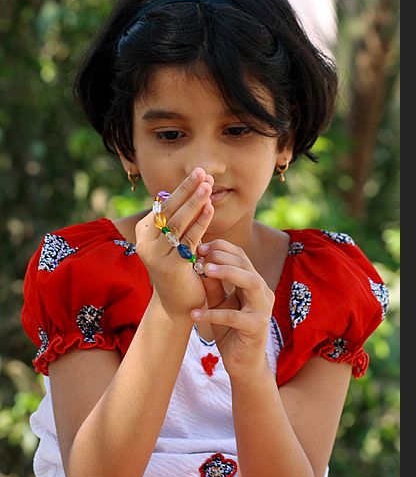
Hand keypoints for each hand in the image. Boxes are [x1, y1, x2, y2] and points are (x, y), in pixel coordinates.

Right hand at [135, 168, 214, 320]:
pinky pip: (188, 239)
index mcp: (144, 232)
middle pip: (168, 209)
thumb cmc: (180, 270)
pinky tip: (210, 209)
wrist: (178, 305)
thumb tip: (189, 190)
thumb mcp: (175, 242)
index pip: (164, 204)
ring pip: (178, 222)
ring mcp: (156, 254)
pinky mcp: (170, 266)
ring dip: (194, 202)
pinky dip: (200, 223)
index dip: (182, 188)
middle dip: (187, 189)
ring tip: (208, 185)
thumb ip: (178, 221)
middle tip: (202, 171)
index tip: (199, 173)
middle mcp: (145, 242)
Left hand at [191, 240, 274, 380]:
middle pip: (247, 264)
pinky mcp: (257, 327)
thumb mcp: (218, 304)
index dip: (222, 248)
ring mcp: (263, 309)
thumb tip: (198, 263)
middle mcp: (262, 292)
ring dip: (227, 272)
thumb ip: (212, 286)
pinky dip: (213, 313)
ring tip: (204, 270)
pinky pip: (235, 316)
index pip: (241, 256)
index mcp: (254, 283)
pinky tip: (194, 313)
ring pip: (251, 282)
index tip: (200, 247)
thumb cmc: (231, 332)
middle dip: (223, 256)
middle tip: (200, 256)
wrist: (243, 365)